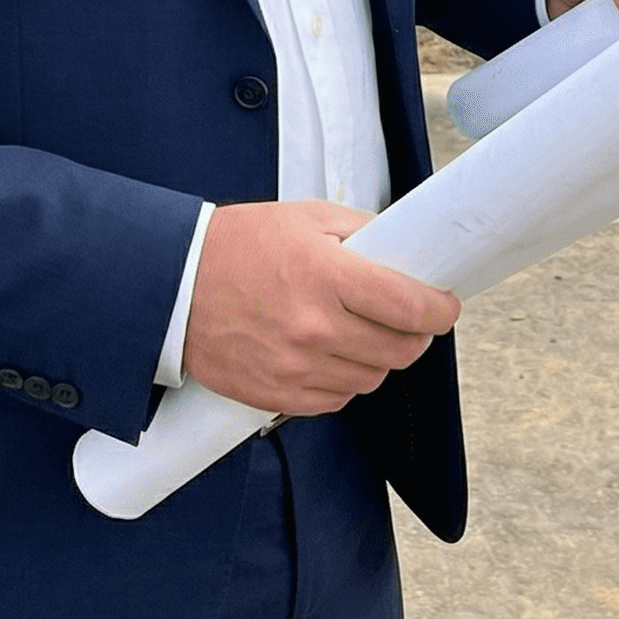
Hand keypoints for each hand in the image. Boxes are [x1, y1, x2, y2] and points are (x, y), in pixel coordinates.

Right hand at [182, 201, 460, 413]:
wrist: (173, 287)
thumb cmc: (237, 246)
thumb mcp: (305, 217)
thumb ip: (361, 231)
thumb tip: (404, 247)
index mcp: (326, 275)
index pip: (409, 306)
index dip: (440, 309)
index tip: (445, 305)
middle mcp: (315, 326)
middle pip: (400, 350)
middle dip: (415, 334)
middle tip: (407, 318)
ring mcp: (296, 367)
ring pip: (372, 379)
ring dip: (378, 358)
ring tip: (360, 331)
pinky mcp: (278, 396)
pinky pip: (337, 401)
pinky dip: (344, 380)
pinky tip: (329, 353)